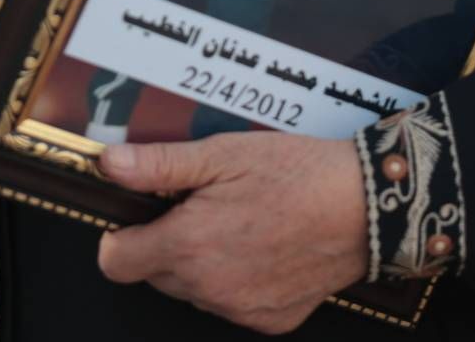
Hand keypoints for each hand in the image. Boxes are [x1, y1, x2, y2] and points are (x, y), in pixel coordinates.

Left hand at [97, 133, 367, 333]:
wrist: (365, 207)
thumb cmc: (295, 173)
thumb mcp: (222, 154)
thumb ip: (158, 165)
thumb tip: (109, 164)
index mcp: (188, 246)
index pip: (115, 262)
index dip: (119, 237)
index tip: (138, 216)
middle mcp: (209, 288)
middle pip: (154, 275)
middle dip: (165, 244)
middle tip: (200, 207)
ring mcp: (240, 309)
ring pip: (193, 291)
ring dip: (200, 264)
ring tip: (236, 222)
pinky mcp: (270, 320)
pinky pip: (231, 304)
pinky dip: (236, 281)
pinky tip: (262, 247)